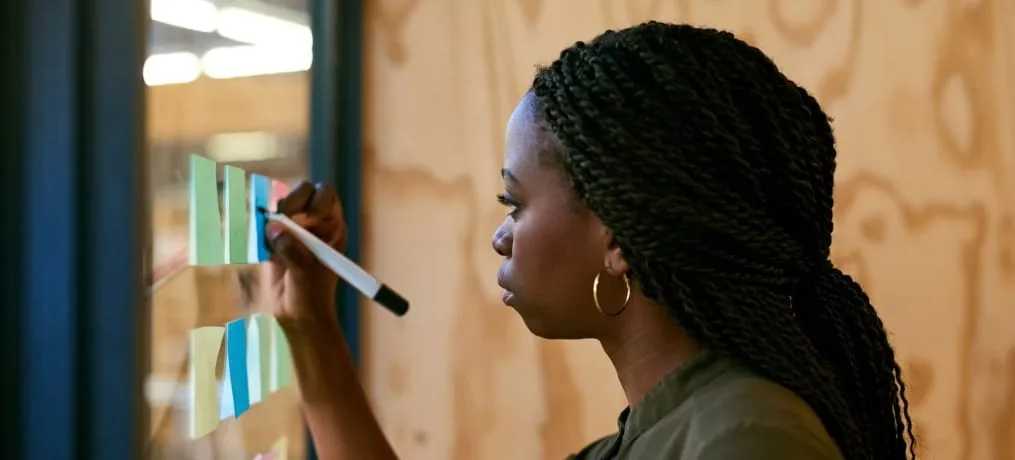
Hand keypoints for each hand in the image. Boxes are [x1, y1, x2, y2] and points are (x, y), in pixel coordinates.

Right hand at [265, 181, 347, 334]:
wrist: (297, 316)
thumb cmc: (311, 295)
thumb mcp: (305, 273)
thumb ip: (291, 249)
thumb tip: (273, 228)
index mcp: (332, 227)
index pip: (326, 196)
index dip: (316, 201)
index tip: (307, 220)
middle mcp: (315, 223)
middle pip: (304, 193)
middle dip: (294, 202)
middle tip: (288, 222)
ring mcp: (296, 230)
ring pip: (285, 205)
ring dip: (279, 215)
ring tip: (276, 237)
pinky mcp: (278, 239)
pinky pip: (270, 222)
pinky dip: (266, 227)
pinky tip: (268, 244)